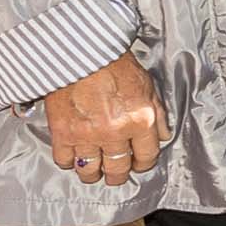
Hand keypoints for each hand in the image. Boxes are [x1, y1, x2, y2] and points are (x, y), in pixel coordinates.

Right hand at [37, 58, 166, 187]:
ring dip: (93, 173)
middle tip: (115, 172)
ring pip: (90, 171)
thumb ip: (158, 114)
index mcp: (140, 120)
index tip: (138, 163)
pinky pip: (65, 161)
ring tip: (94, 169)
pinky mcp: (62, 132)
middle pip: (118, 169)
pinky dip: (69, 161)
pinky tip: (74, 154)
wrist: (82, 50)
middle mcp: (115, 132)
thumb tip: (163, 136)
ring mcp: (87, 135)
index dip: (143, 163)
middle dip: (119, 174)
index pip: (147, 157)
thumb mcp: (147, 86)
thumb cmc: (115, 64)